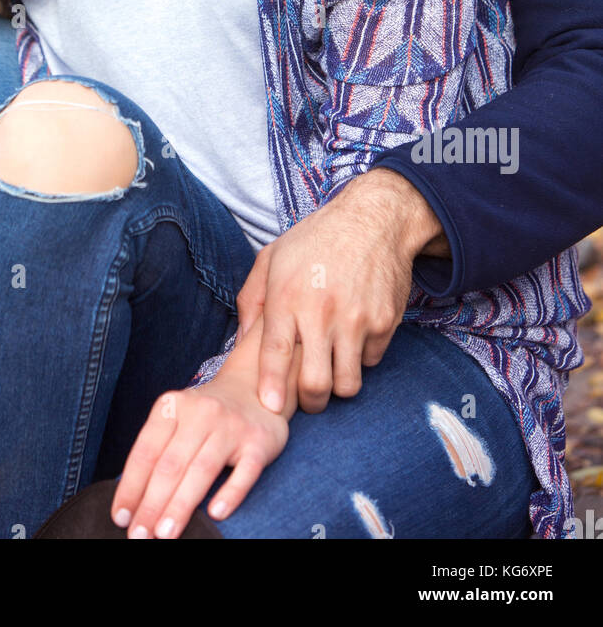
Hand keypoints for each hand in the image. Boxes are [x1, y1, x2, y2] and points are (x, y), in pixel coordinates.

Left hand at [110, 367, 288, 539]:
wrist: (256, 388)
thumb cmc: (208, 416)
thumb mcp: (179, 419)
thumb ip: (159, 450)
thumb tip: (133, 502)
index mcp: (173, 406)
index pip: (146, 451)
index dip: (130, 486)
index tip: (120, 517)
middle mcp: (201, 412)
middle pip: (171, 464)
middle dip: (151, 504)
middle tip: (140, 536)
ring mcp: (231, 426)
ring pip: (201, 470)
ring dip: (180, 506)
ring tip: (164, 534)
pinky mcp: (258, 442)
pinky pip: (244, 472)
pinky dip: (230, 494)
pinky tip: (215, 515)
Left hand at [236, 170, 440, 415]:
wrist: (373, 219)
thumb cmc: (315, 239)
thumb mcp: (272, 257)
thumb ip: (251, 299)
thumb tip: (242, 341)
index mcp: (287, 295)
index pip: (276, 354)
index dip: (272, 386)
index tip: (270, 406)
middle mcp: (321, 311)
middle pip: (315, 384)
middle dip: (310, 401)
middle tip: (308, 396)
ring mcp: (356, 318)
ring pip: (347, 384)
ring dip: (338, 384)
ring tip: (332, 367)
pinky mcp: (384, 322)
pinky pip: (370, 361)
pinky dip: (361, 358)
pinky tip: (353, 336)